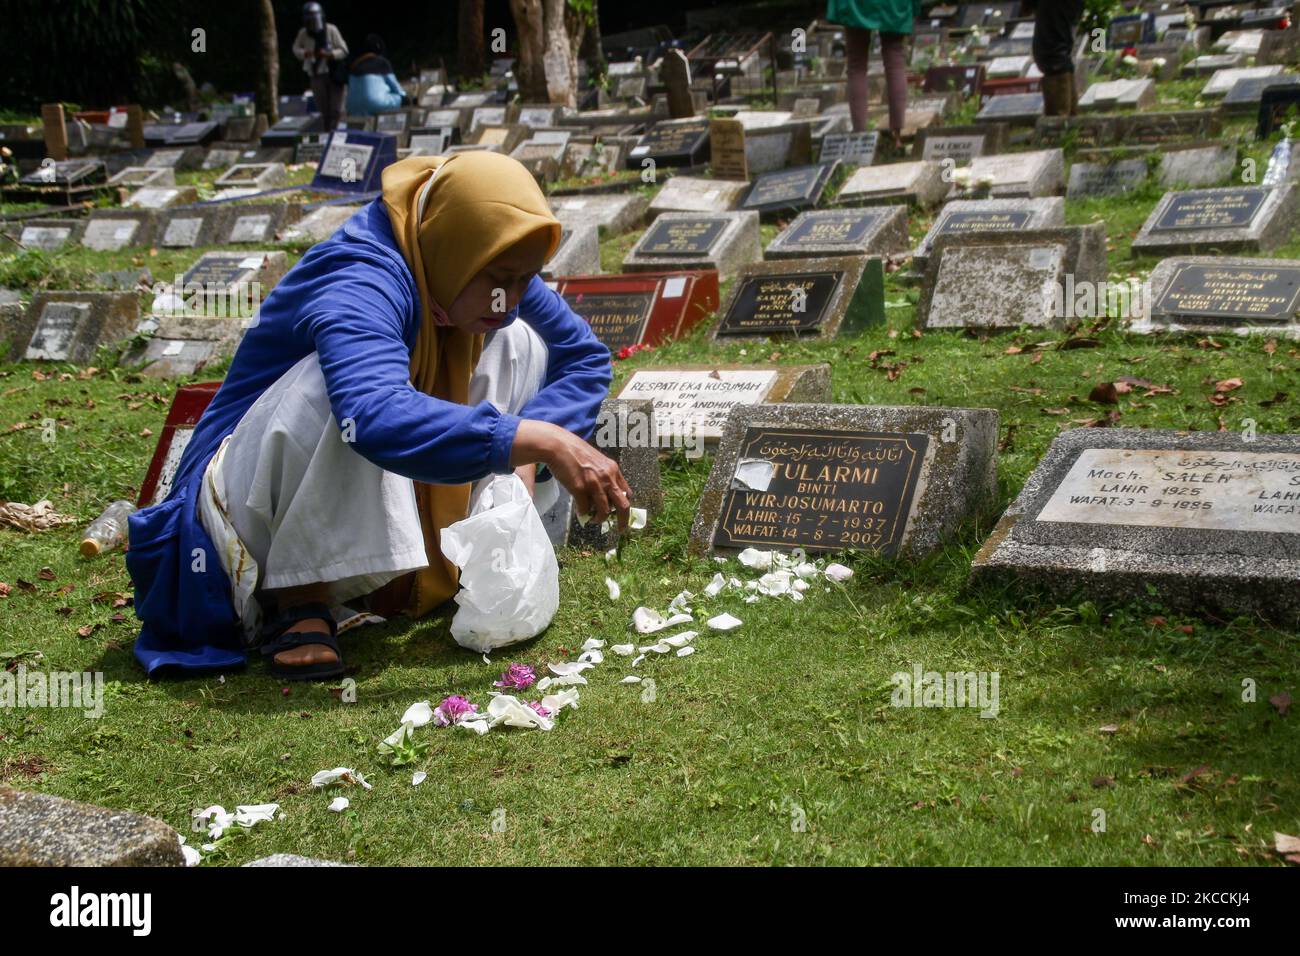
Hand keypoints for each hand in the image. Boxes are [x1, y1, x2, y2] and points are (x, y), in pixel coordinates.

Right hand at [511, 420, 630, 529]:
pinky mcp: (580, 489)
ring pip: (604, 511)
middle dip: (623, 520)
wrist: (558, 446)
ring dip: (599, 519)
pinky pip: (586, 509)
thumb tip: (604, 497)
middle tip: (620, 529)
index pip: (627, 492)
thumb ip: (604, 476)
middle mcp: (607, 477)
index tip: (622, 514)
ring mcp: (594, 484)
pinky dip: (584, 514)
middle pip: (623, 505)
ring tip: (593, 520)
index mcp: (613, 470)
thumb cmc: (575, 452)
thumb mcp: (597, 461)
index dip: (626, 505)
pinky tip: (581, 513)